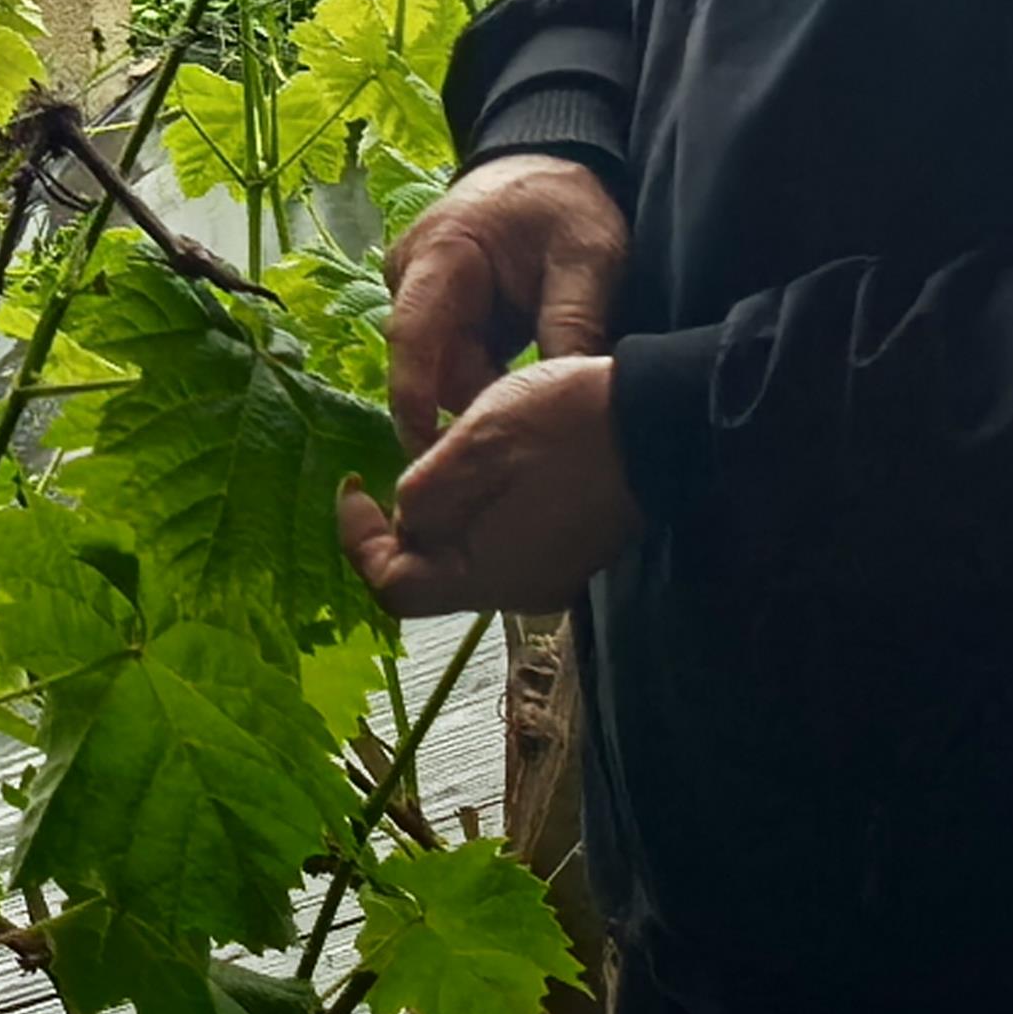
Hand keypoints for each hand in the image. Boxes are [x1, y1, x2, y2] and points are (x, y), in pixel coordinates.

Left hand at [339, 353, 637, 615]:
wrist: (660, 424)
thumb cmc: (563, 426)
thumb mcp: (474, 445)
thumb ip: (427, 494)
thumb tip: (404, 522)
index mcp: (487, 574)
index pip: (394, 589)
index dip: (358, 540)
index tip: (352, 485)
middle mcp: (516, 590)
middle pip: (429, 576)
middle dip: (399, 526)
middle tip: (392, 468)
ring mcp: (547, 574)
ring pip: (465, 558)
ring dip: (439, 515)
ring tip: (443, 457)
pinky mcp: (567, 553)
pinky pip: (500, 544)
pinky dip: (476, 512)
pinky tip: (487, 465)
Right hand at [379, 151, 628, 451]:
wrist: (548, 168)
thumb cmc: (567, 206)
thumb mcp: (587, 260)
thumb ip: (573, 323)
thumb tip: (565, 400)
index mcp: (443, 255)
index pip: (415, 336)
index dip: (414, 400)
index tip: (430, 454)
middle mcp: (411, 274)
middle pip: (434, 365)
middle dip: (481, 398)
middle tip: (535, 427)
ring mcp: (416, 290)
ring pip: (443, 369)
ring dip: (488, 386)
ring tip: (538, 397)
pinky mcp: (431, 306)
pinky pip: (451, 359)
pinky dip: (487, 373)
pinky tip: (523, 377)